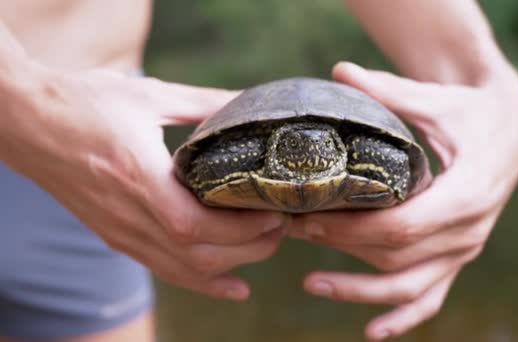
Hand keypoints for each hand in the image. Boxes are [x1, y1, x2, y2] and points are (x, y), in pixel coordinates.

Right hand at [1, 64, 286, 300]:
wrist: (25, 121)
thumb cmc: (83, 102)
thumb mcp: (148, 96)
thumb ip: (203, 104)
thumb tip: (248, 103)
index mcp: (136, 176)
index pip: (193, 225)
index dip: (240, 229)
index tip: (274, 213)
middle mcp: (127, 214)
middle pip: (196, 254)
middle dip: (248, 248)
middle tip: (281, 226)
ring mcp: (119, 230)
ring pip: (182, 269)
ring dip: (231, 265)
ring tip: (266, 246)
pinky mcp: (115, 234)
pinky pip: (163, 268)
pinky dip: (201, 280)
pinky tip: (233, 285)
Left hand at [289, 62, 517, 339]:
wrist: (509, 130)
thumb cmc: (471, 112)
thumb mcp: (436, 100)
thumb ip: (389, 91)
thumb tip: (340, 72)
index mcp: (467, 193)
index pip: (402, 227)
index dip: (351, 229)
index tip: (308, 217)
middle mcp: (468, 230)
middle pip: (396, 256)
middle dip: (340, 247)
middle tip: (294, 230)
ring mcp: (464, 249)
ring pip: (409, 286)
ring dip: (359, 291)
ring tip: (311, 283)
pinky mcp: (456, 256)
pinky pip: (431, 298)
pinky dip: (403, 318)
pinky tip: (372, 332)